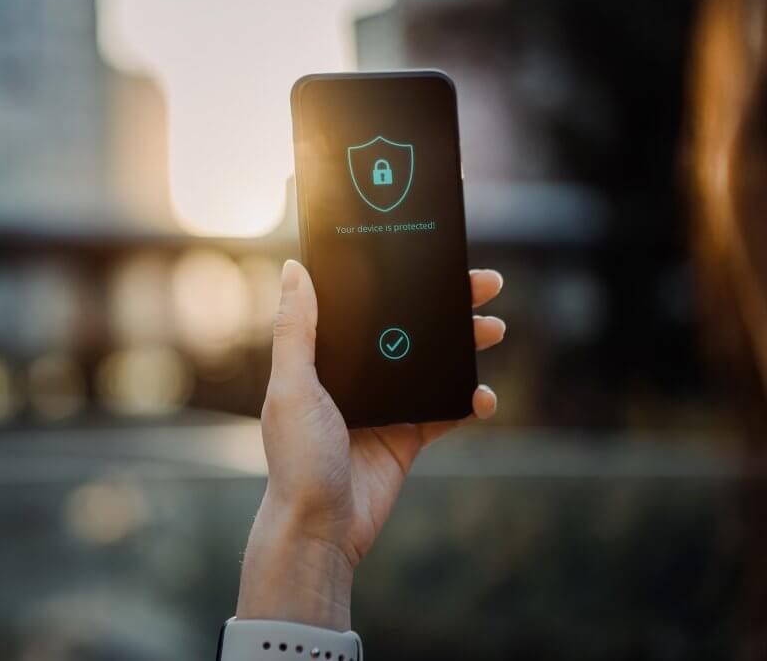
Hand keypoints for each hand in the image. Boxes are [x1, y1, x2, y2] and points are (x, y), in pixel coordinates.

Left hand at [236, 260, 504, 629]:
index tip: (428, 256)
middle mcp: (355, 378)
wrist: (320, 528)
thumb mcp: (292, 387)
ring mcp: (384, 407)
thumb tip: (296, 268)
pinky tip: (483, 395)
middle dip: (445, 306)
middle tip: (483, 284)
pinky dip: (468, 401)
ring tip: (494, 329)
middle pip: (407, 329)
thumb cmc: (297, 459)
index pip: (364, 306)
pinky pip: (445, 412)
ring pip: (431, 364)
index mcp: (324, 359)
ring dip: (463, 345)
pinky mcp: (406, 438)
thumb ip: (296, 330)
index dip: (396, 280)